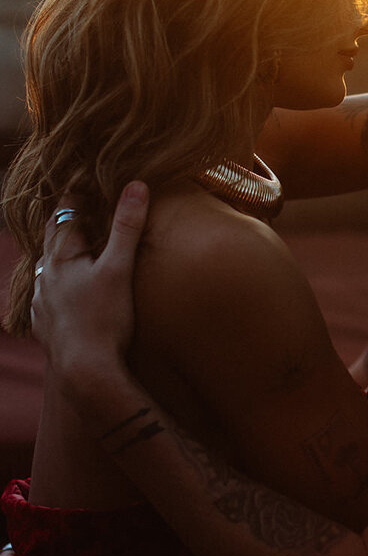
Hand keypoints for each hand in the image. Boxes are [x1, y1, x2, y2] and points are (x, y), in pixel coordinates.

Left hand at [31, 183, 149, 391]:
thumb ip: (126, 226)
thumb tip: (136, 185)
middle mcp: (45, 278)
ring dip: (59, 260)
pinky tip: (63, 298)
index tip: (86, 184)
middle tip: (77, 211)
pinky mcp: (44, 327)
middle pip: (52, 242)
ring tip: (72, 254)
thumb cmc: (104, 318)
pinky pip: (45, 302)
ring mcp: (41, 304)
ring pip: (46, 273)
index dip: (76, 199)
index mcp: (61, 258)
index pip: (65, 217)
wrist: (85, 371)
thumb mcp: (120, 268)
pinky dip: (55, 292)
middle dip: (65, 226)